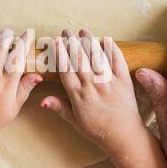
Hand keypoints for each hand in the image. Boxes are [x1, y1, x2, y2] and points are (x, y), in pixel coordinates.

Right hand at [41, 29, 142, 153]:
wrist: (124, 136)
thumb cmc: (98, 131)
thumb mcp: (75, 121)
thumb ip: (59, 107)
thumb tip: (42, 101)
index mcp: (78, 95)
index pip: (66, 69)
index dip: (60, 53)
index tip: (55, 41)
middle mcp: (93, 86)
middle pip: (79, 59)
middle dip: (71, 42)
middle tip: (66, 31)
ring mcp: (109, 82)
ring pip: (96, 57)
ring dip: (89, 42)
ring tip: (82, 31)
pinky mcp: (124, 81)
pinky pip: (118, 61)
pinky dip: (112, 49)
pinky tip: (106, 39)